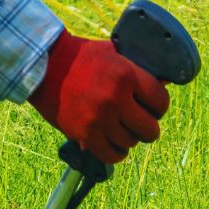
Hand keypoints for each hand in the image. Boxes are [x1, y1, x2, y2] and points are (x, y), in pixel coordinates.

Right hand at [27, 29, 168, 164]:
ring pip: (130, 143)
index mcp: (127, 75)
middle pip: (150, 129)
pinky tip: (113, 145)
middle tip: (139, 124)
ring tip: (120, 131)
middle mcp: (116, 99)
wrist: (45, 66)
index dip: (159, 107)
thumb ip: (137, 69)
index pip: (160, 102)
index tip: (152, 108)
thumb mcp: (114, 53)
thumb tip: (164, 82)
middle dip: (148, 128)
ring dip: (128, 139)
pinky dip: (115, 153)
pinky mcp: (85, 134)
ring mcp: (100, 119)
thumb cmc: (81, 57)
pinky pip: (111, 155)